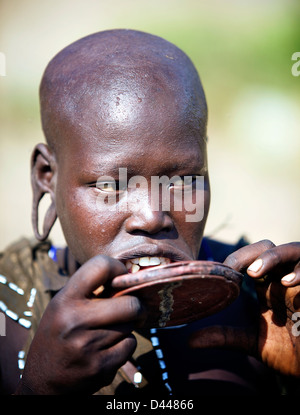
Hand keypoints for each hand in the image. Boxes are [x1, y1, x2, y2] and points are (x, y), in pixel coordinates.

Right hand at [16, 255, 144, 393]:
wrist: (41, 381)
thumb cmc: (58, 335)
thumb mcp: (63, 306)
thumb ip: (90, 291)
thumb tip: (127, 277)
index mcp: (65, 299)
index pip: (101, 265)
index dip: (119, 268)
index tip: (122, 279)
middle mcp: (75, 320)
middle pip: (130, 304)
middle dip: (137, 306)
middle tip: (134, 309)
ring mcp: (87, 346)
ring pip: (130, 326)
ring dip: (127, 327)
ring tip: (110, 332)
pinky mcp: (99, 368)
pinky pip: (129, 346)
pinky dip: (124, 347)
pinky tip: (107, 349)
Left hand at [190, 240, 299, 376]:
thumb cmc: (289, 353)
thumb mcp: (252, 342)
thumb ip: (225, 336)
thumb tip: (190, 340)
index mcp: (267, 286)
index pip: (250, 259)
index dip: (235, 260)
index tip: (221, 272)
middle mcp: (284, 278)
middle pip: (268, 247)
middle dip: (250, 253)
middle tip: (232, 269)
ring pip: (292, 249)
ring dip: (271, 257)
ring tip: (254, 273)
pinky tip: (287, 284)